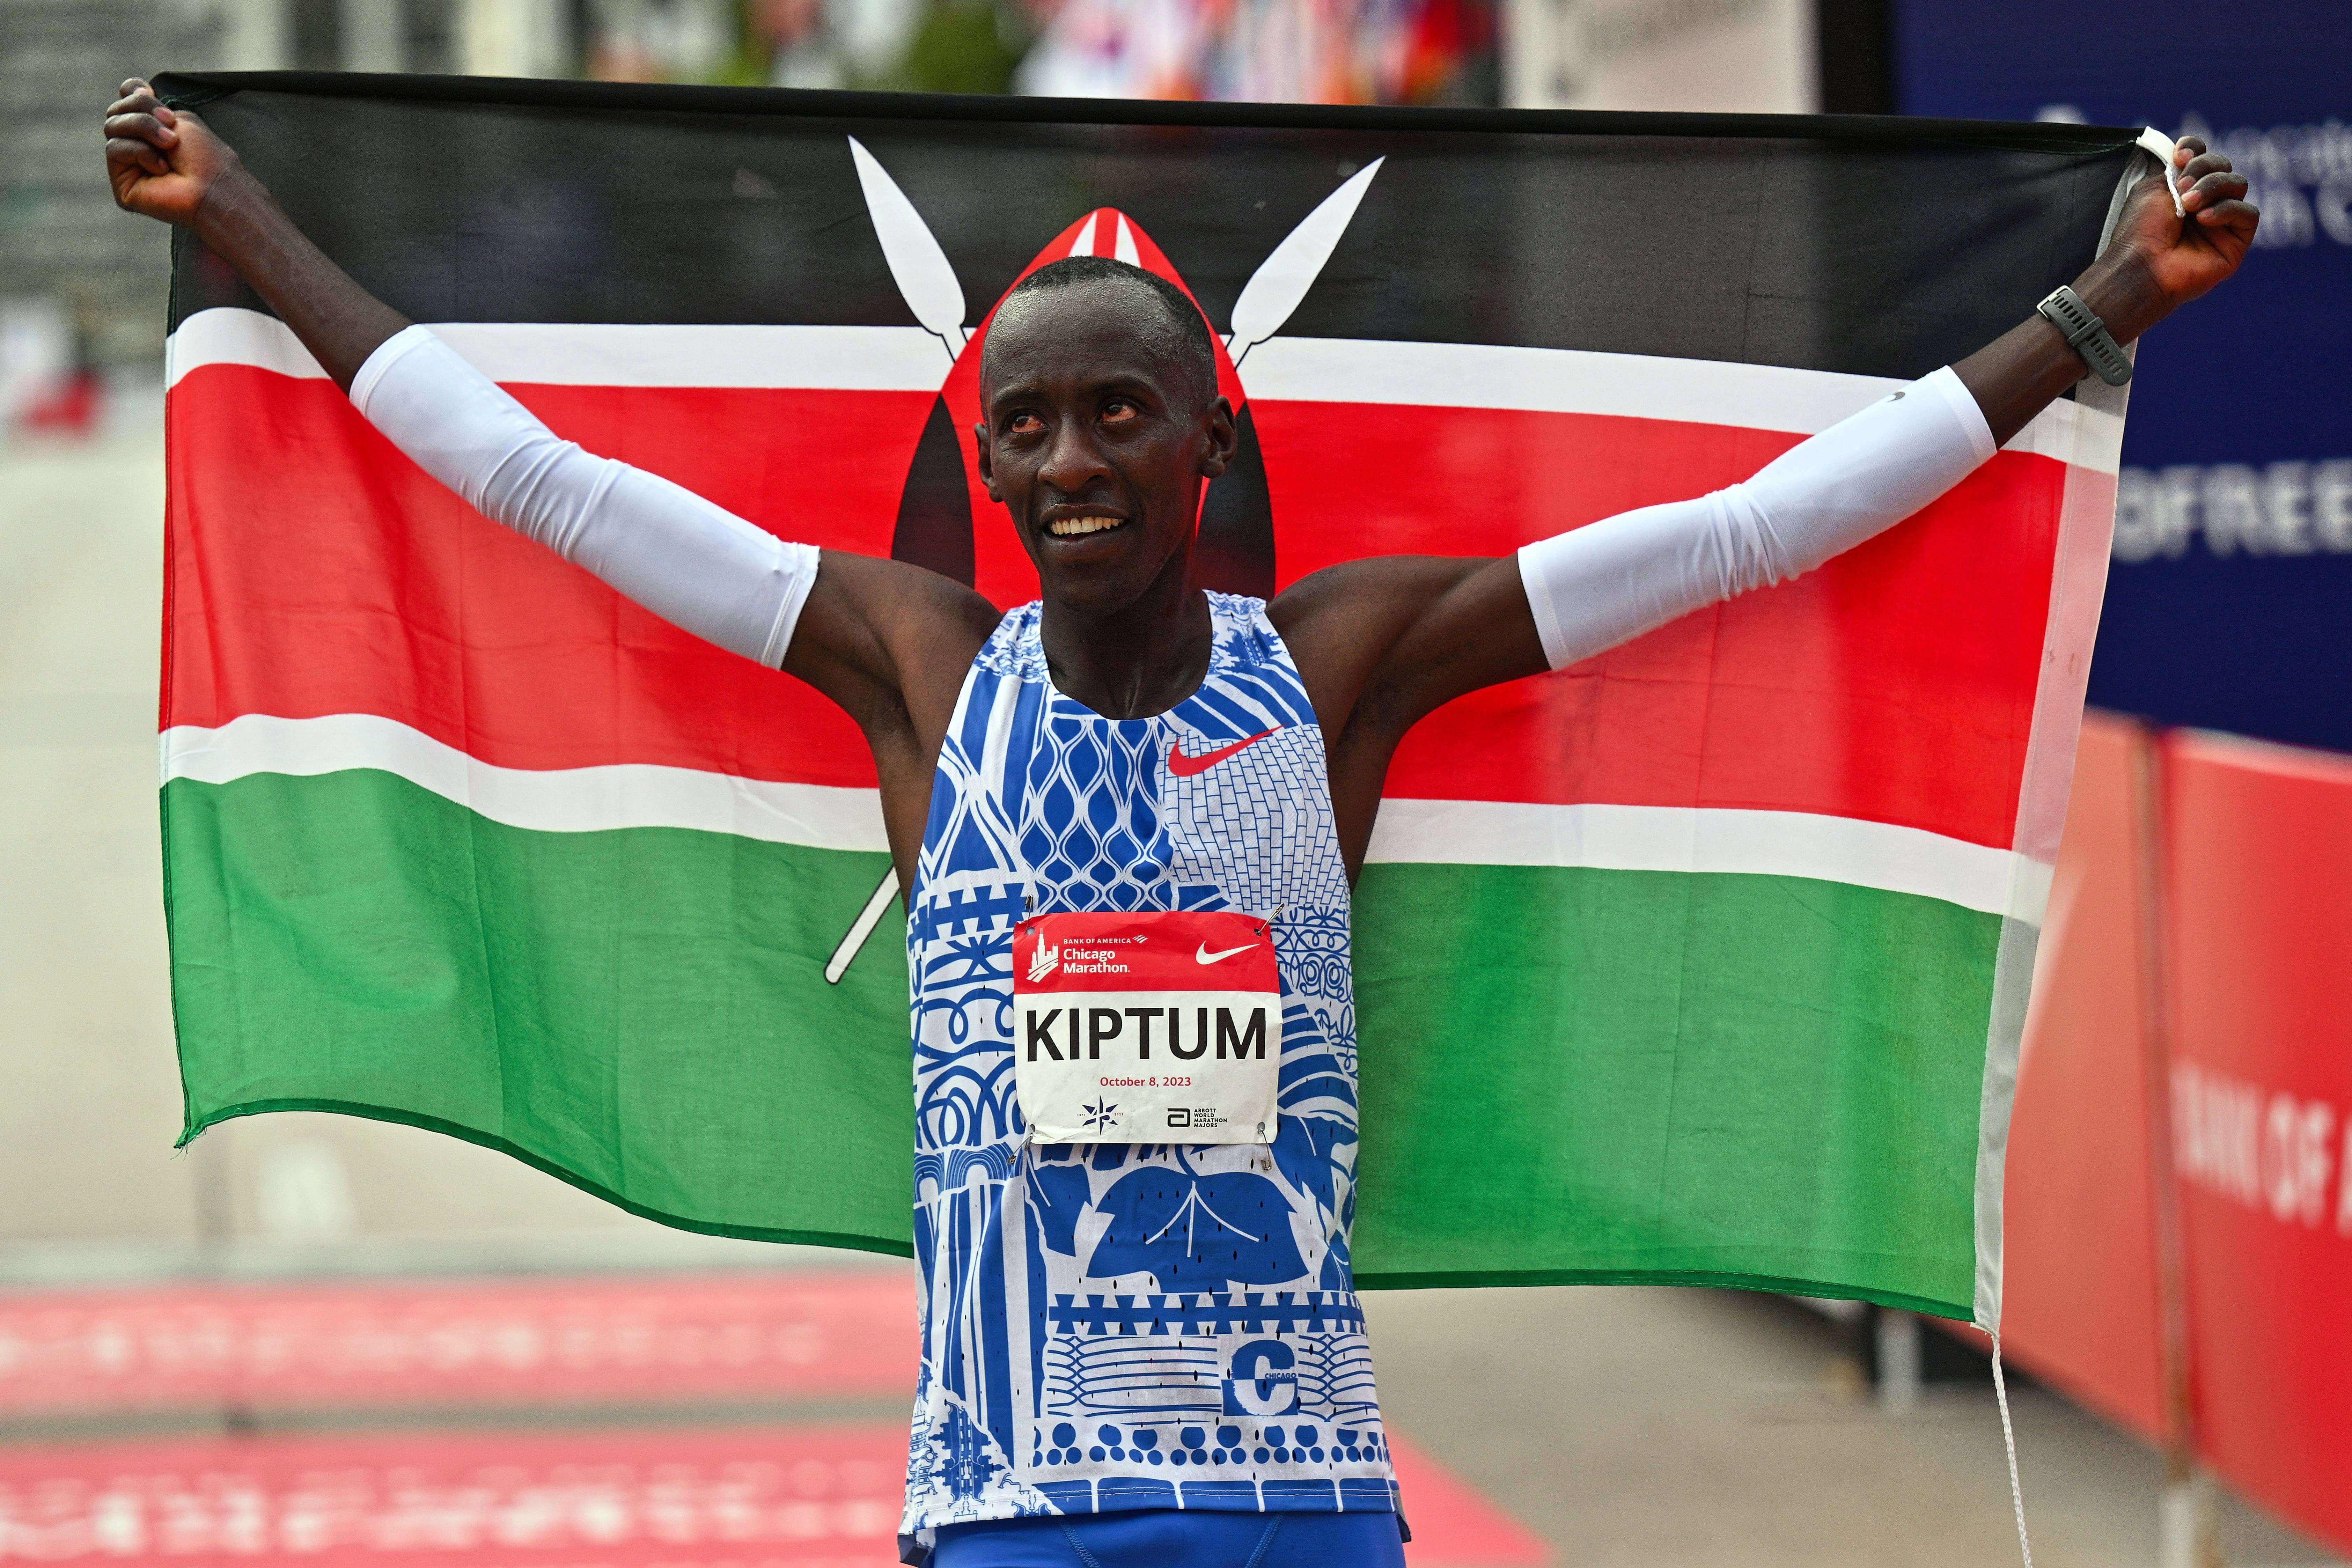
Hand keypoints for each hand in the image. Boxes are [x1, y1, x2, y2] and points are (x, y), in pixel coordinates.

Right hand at [105, 78, 242, 228]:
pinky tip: (162, 169)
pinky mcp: (122, 183)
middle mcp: (137, 144)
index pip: (125, 98)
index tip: (149, 92)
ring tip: (170, 145)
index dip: (132, 91)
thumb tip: (132, 90)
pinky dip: (140, 152)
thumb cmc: (205, 156)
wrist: (213, 188)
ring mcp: (128, 165)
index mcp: (152, 129)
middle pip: (116, 110)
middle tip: (171, 126)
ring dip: (144, 129)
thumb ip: (151, 104)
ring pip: (112, 127)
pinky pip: (114, 149)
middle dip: (143, 110)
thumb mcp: (180, 119)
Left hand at [2089, 136, 2258, 335]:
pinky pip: (2248, 213)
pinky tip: (2204, 219)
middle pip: (2222, 165)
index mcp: (2182, 189)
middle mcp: (2205, 202)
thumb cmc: (2140, 231)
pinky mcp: (2236, 241)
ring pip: (2238, 184)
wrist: (2141, 266)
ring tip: (2189, 205)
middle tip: (2181, 188)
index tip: (2181, 156)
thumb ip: (2173, 166)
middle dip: (2203, 169)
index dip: (2196, 149)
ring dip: (2212, 188)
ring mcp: (2222, 221)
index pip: (2202, 156)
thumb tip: (2189, 150)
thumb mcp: (2151, 187)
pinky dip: (2227, 210)